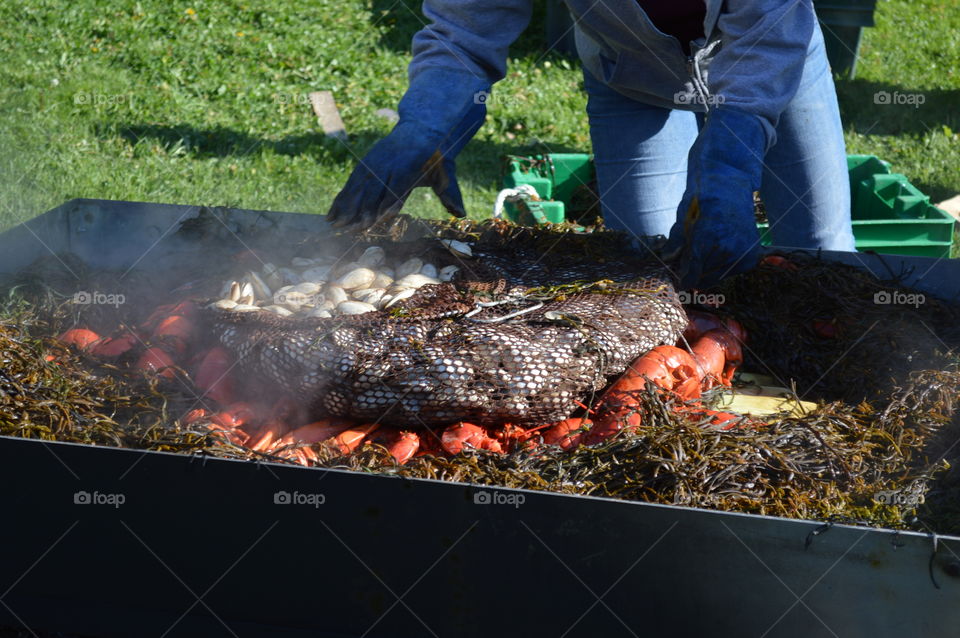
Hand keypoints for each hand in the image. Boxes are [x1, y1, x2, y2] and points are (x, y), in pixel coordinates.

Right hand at [327, 67, 487, 230]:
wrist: (421, 128)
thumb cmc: (434, 156)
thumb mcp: (445, 172)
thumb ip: (451, 192)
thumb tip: (461, 212)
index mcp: (408, 166)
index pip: (395, 188)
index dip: (385, 204)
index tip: (376, 221)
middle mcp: (387, 164)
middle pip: (373, 190)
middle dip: (361, 210)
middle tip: (352, 230)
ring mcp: (373, 163)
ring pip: (357, 187)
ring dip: (345, 207)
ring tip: (335, 225)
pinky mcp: (364, 165)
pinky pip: (350, 184)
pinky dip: (340, 200)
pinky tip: (331, 214)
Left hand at [665, 107, 765, 289]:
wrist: (731, 185)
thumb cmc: (702, 199)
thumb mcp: (683, 216)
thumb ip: (676, 240)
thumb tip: (666, 258)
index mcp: (708, 234)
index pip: (693, 269)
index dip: (685, 279)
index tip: (681, 285)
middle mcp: (728, 244)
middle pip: (704, 275)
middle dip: (694, 272)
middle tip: (689, 264)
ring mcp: (743, 250)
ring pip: (718, 275)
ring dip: (708, 269)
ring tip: (706, 248)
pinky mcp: (752, 254)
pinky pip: (732, 271)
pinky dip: (723, 266)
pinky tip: (719, 250)